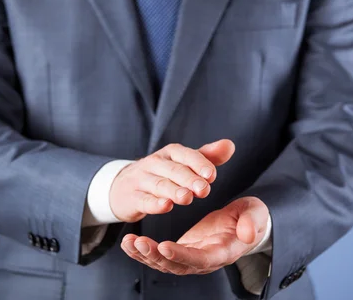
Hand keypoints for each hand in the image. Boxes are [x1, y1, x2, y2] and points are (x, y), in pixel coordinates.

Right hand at [109, 140, 234, 221]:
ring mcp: (141, 179)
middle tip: (204, 190)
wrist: (122, 187)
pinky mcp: (132, 197)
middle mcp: (155, 163)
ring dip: (173, 191)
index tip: (212, 175)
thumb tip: (230, 145)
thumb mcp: (181, 163)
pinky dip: (154, 203)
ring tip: (187, 198)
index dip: (198, 163)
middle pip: (173, 170)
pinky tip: (165, 206)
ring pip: (159, 184)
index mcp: (170, 153)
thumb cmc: (160, 174)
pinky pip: (143, 200)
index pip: (185, 155)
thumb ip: (206, 157)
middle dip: (189, 179)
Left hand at [120, 196, 268, 274]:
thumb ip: (252, 223)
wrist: (247, 223)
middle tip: (138, 242)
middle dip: (155, 256)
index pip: (200, 259)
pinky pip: (161, 254)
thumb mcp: (256, 214)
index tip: (163, 247)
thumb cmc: (252, 218)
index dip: (182, 256)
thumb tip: (248, 234)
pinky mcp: (183, 251)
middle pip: (177, 265)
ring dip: (145, 254)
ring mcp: (192, 257)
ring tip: (128, 241)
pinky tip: (129, 241)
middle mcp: (205, 260)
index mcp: (222, 252)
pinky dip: (144, 250)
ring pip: (165, 263)